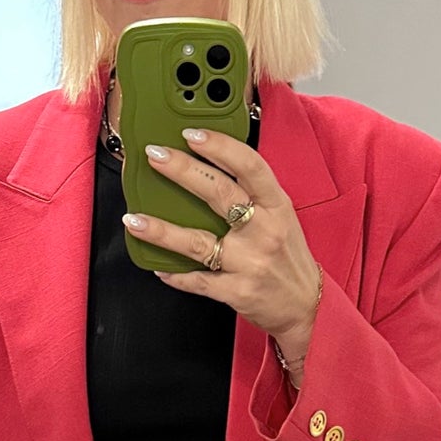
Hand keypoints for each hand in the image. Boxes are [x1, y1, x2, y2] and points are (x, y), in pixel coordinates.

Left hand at [126, 127, 321, 356]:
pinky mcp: (237, 291)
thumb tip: (210, 165)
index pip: (249, 167)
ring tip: (135, 219)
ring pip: (197, 242)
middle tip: (155, 155)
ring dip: (162, 231)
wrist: (305, 305)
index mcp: (277, 206)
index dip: (220, 147)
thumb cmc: (288, 257)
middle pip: (219, 194)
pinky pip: (197, 280)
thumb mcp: (281, 217)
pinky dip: (175, 274)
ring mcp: (249, 262)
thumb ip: (253, 194)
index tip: (192, 134)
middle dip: (182, 170)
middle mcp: (264, 231)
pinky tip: (158, 266)